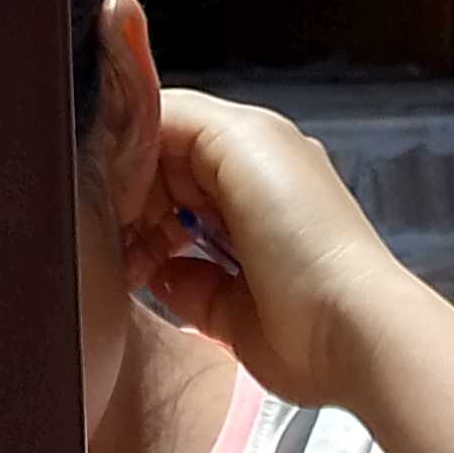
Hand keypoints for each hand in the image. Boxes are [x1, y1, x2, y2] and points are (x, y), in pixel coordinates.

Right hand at [127, 89, 407, 408]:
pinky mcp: (231, 308)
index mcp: (252, 146)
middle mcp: (246, 193)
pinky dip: (160, 284)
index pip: (169, 127)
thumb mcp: (244, 141)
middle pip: (161, 181)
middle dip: (131, 197)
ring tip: (126, 255)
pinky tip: (153, 283)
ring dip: (138, 241)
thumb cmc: (305, 235)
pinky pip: (178, 287)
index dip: (132, 147)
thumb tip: (129, 135)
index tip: (109, 174)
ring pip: (164, 233)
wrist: (344, 333)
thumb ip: (181, 118)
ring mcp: (238, 252)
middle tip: (111, 219)